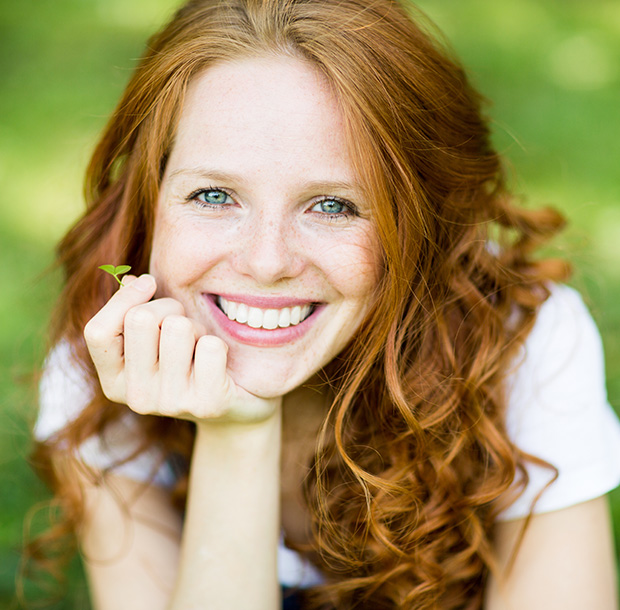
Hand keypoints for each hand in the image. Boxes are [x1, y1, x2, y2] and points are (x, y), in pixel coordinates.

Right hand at [84, 274, 279, 422]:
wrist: (233, 406)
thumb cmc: (188, 360)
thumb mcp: (155, 338)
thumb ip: (135, 310)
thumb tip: (132, 281)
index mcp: (114, 380)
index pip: (97, 332)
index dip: (124, 298)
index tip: (149, 283)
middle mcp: (137, 397)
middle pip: (141, 319)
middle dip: (169, 308)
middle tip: (184, 327)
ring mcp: (171, 404)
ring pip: (178, 328)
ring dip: (196, 328)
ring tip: (201, 347)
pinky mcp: (206, 404)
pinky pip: (210, 346)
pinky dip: (219, 344)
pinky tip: (218, 363)